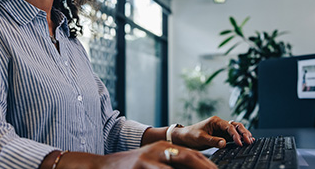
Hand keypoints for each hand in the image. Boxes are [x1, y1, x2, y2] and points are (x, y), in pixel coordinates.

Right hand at [102, 141, 216, 168]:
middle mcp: (159, 151)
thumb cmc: (134, 167)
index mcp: (165, 148)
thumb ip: (172, 163)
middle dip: (206, 168)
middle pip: (190, 157)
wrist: (104, 166)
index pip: (194, 155)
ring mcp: (149, 160)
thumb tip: (198, 167)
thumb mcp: (154, 161)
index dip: (209, 165)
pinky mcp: (141, 168)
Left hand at [172, 116, 253, 149]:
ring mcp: (221, 130)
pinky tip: (245, 142)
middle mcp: (220, 124)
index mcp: (215, 121)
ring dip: (243, 134)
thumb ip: (213, 140)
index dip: (235, 134)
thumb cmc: (191, 135)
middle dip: (243, 132)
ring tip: (250, 140)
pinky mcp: (221, 136)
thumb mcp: (200, 138)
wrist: (184, 137)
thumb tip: (225, 143)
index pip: (229, 126)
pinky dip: (239, 138)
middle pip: (235, 126)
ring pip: (236, 130)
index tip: (239, 143)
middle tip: (249, 141)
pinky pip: (233, 136)